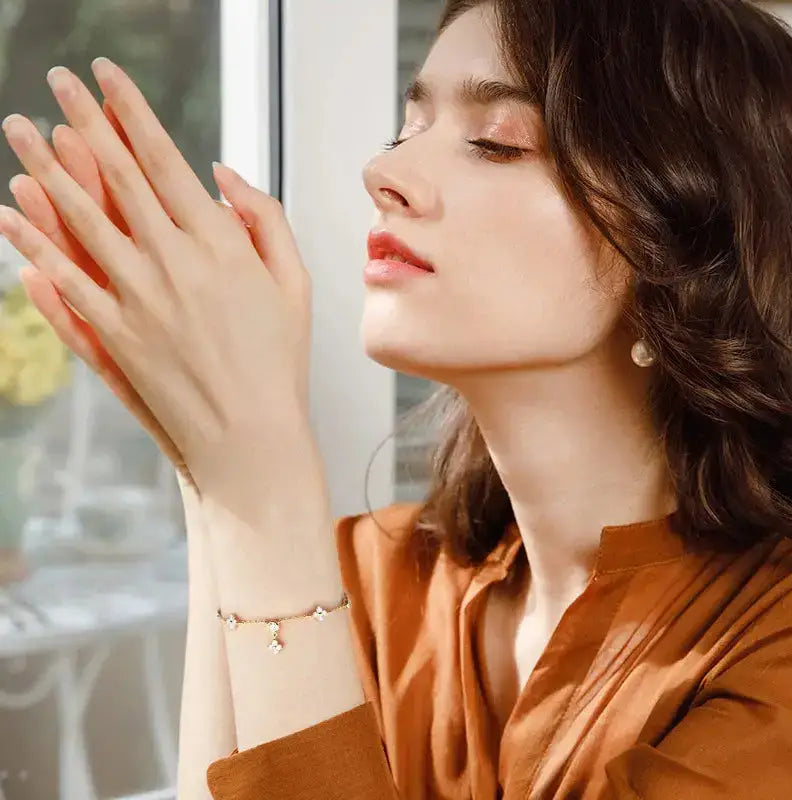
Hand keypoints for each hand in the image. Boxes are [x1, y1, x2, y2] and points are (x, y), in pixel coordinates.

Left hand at [0, 59, 312, 496]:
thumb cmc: (280, 361)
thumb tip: (219, 174)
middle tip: (56, 81)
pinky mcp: (114, 336)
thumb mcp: (295, 284)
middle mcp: (172, 262)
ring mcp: (137, 299)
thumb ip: (264, 221)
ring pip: (80, 220)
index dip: (132, 112)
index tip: (108, 76)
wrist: (252, 436)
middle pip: (116, 178)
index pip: (164, 160)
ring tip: (19, 131)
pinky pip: (65, 281)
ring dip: (45, 169)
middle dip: (83, 122)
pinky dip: (34, 245)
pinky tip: (10, 217)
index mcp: (219, 245)